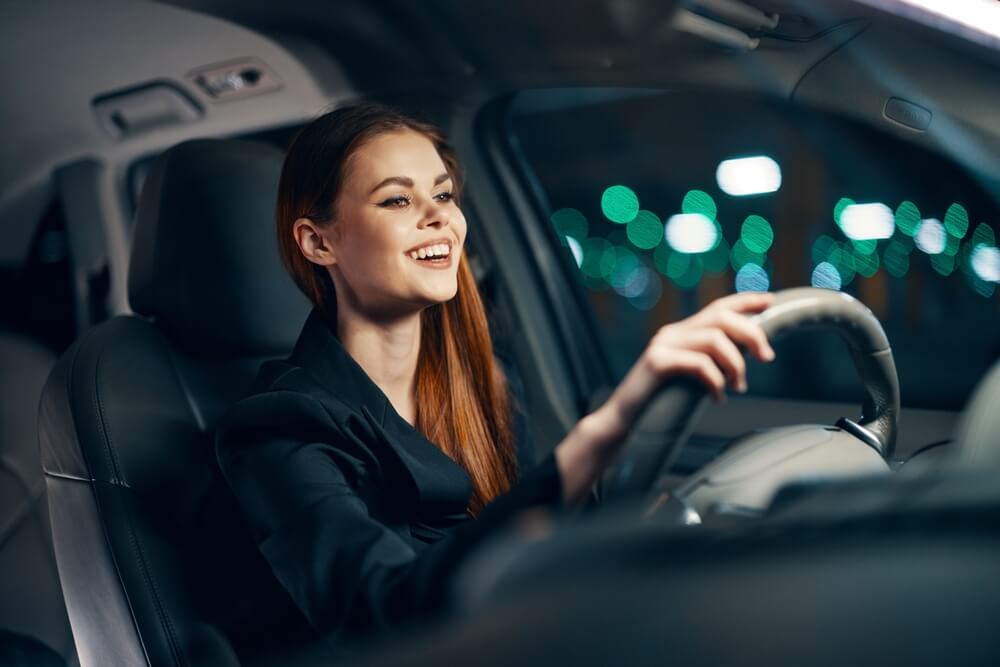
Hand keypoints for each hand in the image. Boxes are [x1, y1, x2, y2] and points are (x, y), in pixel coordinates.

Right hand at [555, 292, 775, 504]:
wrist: (624, 422)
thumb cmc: (661, 403)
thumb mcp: (693, 378)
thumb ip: (713, 362)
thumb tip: (748, 353)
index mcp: (682, 333)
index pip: (717, 306)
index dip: (745, 301)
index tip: (769, 301)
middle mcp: (672, 332)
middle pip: (721, 316)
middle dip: (751, 334)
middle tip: (767, 358)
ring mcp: (663, 345)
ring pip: (714, 339)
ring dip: (736, 365)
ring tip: (738, 388)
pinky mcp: (657, 362)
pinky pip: (699, 363)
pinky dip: (716, 381)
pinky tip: (718, 398)